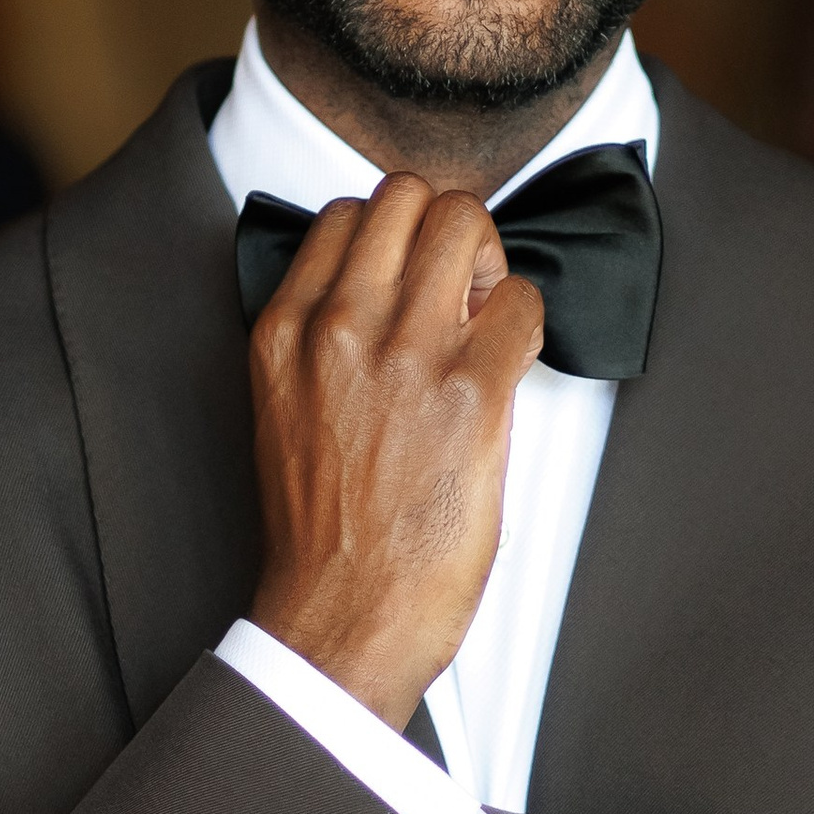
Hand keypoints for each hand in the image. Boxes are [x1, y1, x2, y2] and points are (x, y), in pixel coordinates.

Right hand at [248, 171, 543, 729]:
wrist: (343, 617)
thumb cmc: (323, 535)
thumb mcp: (288, 411)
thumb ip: (326, 342)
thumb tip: (386, 297)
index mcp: (285, 331)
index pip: (346, 214)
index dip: (396, 238)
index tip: (414, 280)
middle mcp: (339, 326)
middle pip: (409, 196)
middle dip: (447, 231)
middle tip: (461, 289)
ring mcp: (406, 352)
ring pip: (465, 221)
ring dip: (490, 262)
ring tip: (485, 319)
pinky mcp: (471, 390)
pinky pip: (522, 301)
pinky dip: (527, 320)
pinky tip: (509, 364)